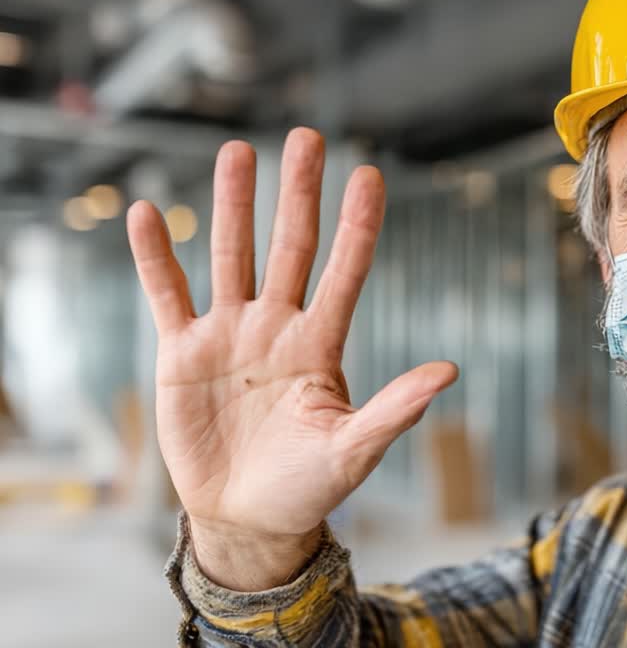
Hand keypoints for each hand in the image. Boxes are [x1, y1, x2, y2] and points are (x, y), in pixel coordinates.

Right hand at [127, 128, 457, 590]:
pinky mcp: (182, 352)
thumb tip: (450, 371)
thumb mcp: (355, 449)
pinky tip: (148, 212)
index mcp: (322, 344)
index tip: (369, 174)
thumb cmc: (309, 485)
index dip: (357, 225)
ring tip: (237, 152)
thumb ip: (395, 409)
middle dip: (298, 193)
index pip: (345, 272)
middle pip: (290, 247)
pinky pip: (167, 293)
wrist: (247, 518)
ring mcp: (231, 334)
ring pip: (231, 255)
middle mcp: (279, 326)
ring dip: (232, 205)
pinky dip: (155, 256)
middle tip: (306, 136)